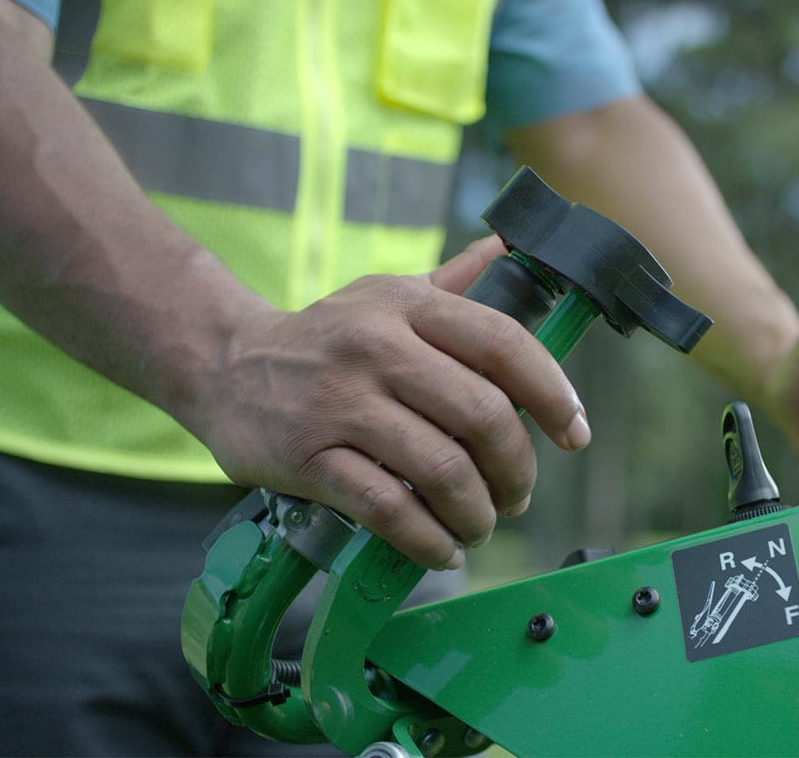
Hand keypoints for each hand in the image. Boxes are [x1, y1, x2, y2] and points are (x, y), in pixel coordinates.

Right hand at [194, 236, 589, 569]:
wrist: (223, 364)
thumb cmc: (326, 336)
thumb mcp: (386, 296)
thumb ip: (454, 283)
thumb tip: (513, 249)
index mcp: (408, 306)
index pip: (504, 344)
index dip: (553, 393)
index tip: (575, 433)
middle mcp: (377, 348)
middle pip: (482, 415)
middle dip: (516, 469)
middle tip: (518, 494)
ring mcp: (340, 404)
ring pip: (441, 469)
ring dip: (477, 511)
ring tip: (481, 524)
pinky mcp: (307, 458)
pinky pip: (387, 508)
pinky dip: (427, 539)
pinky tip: (442, 548)